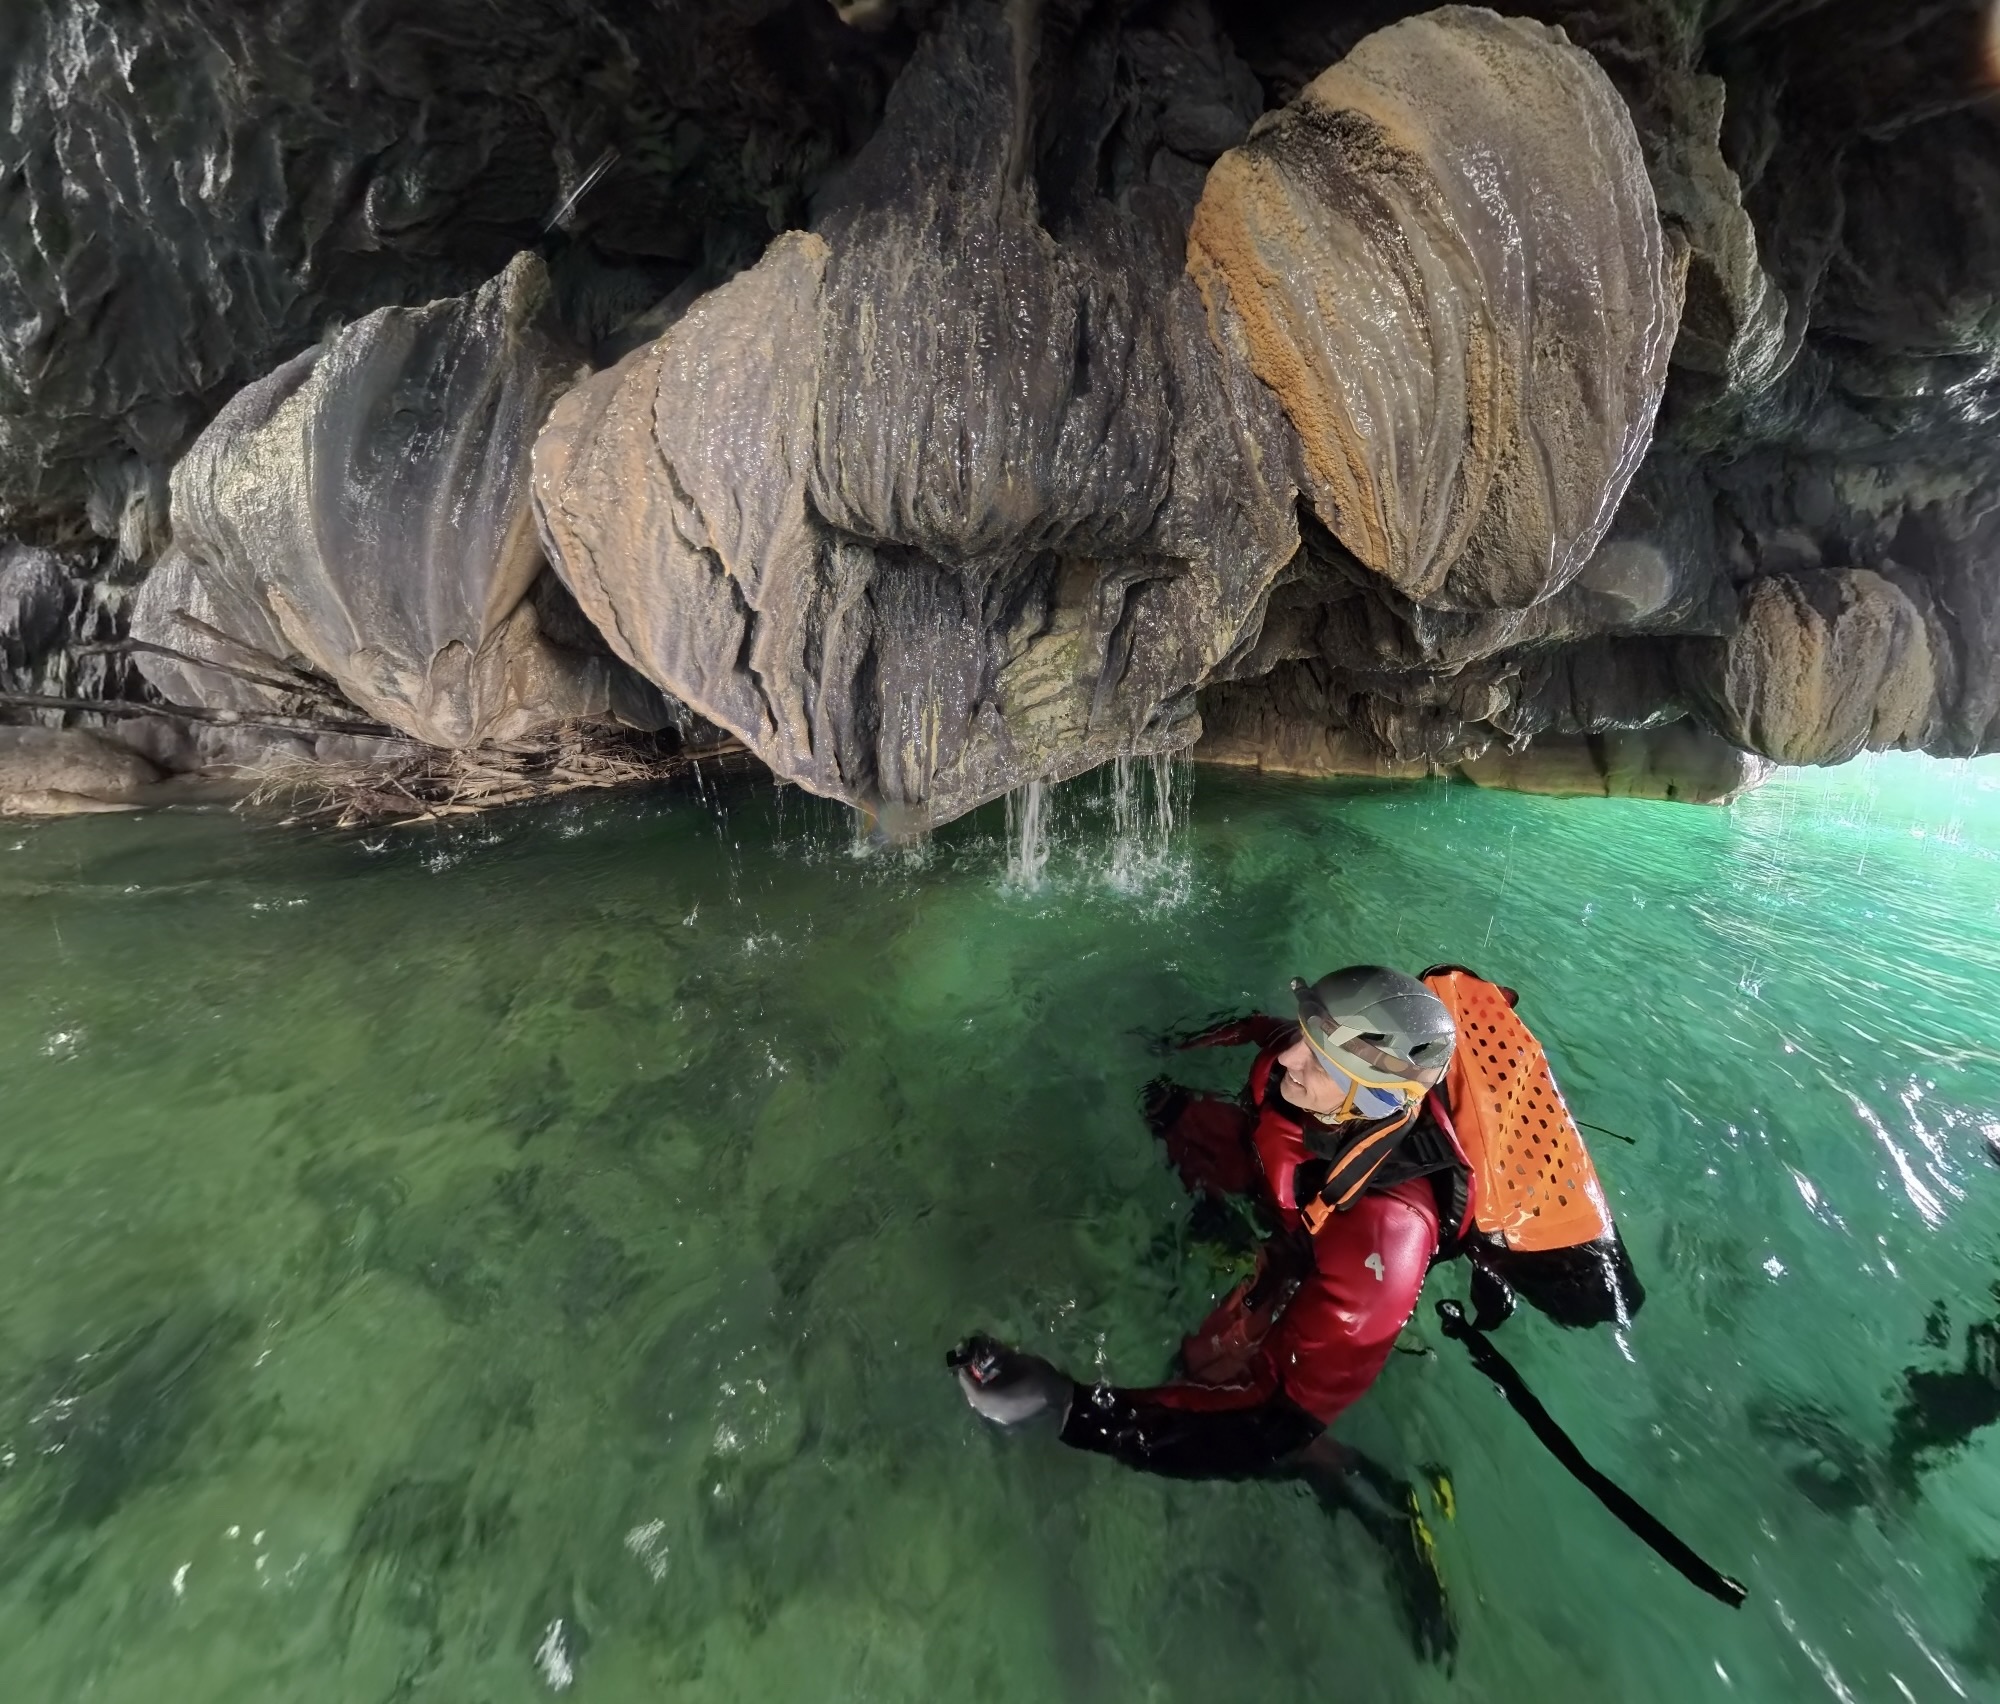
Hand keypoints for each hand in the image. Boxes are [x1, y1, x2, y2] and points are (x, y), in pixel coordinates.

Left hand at [946, 1334, 1074, 1426]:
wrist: (1061, 1401)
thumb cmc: (1041, 1378)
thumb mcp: (1020, 1362)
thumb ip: (1002, 1357)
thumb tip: (988, 1349)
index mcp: (996, 1398)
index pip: (972, 1388)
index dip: (965, 1376)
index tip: (963, 1363)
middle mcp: (995, 1412)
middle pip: (975, 1399)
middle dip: (970, 1384)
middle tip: (970, 1369)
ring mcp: (1002, 1418)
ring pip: (983, 1406)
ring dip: (979, 1392)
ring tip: (981, 1377)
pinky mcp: (1009, 1420)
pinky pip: (992, 1409)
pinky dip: (988, 1398)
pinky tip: (994, 1387)